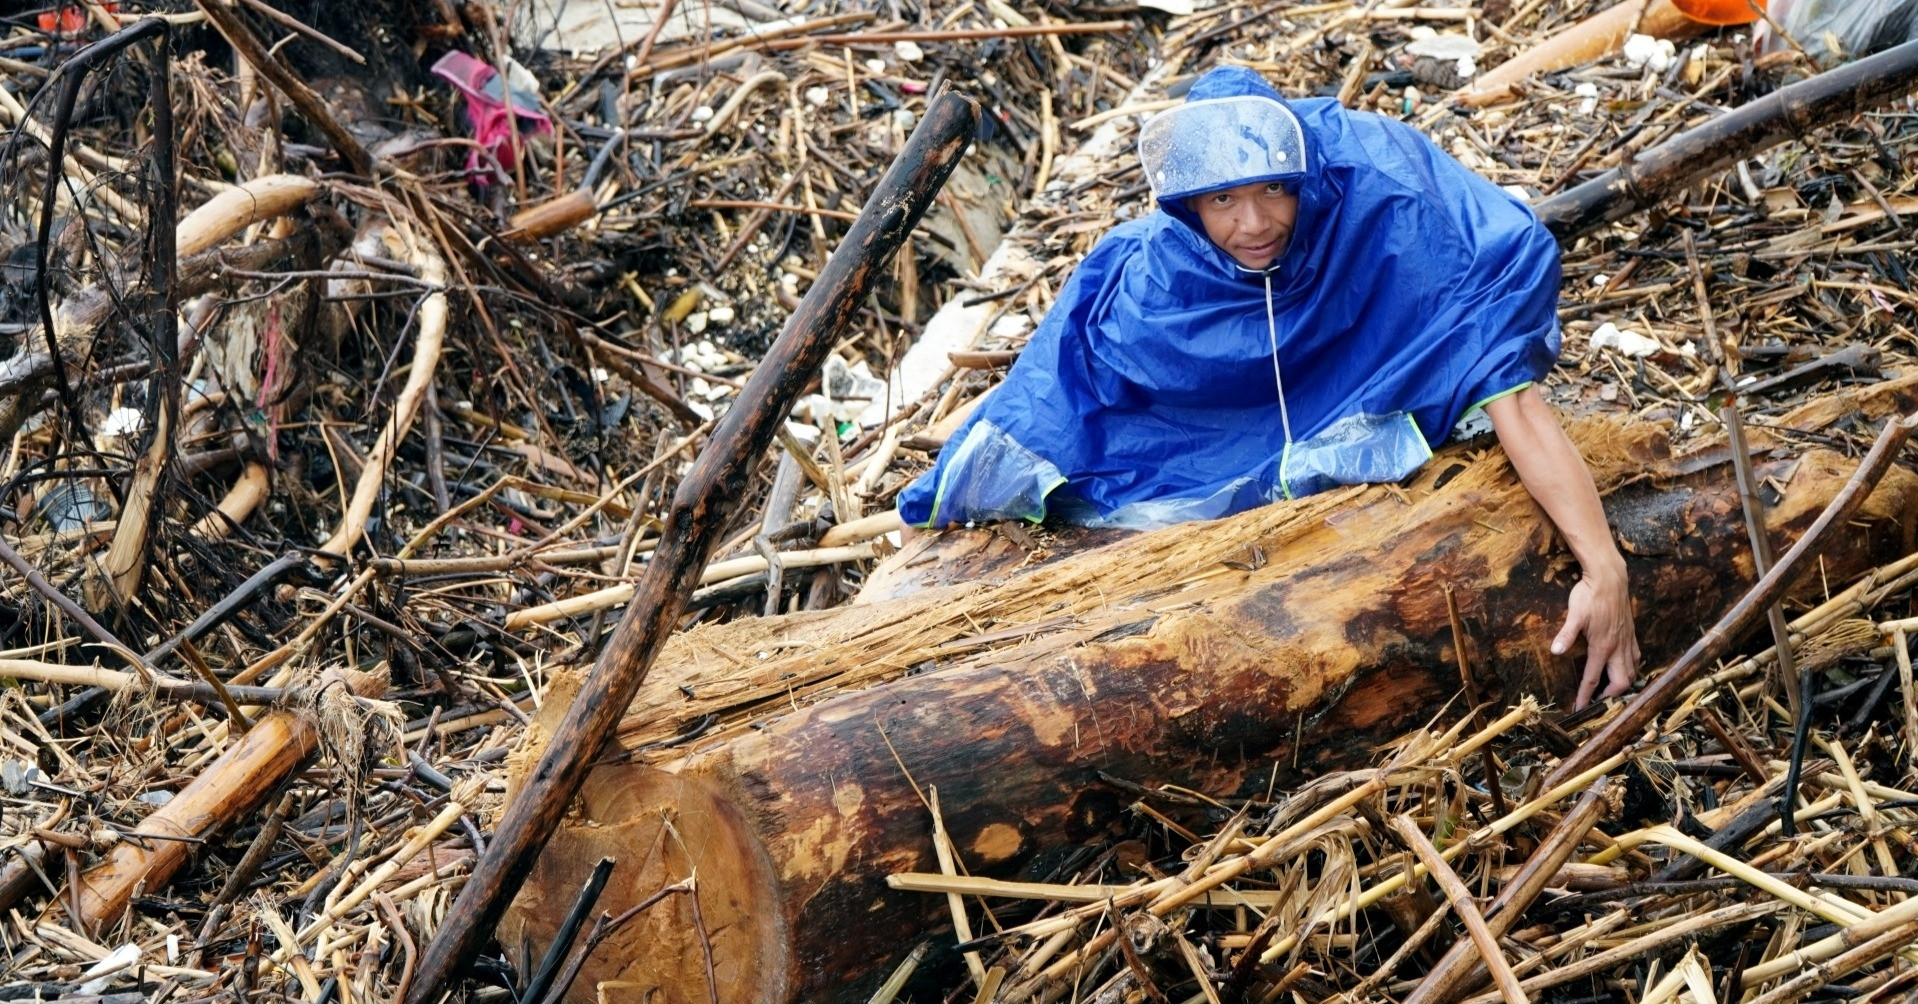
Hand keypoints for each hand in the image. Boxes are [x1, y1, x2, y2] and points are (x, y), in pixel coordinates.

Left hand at [1553, 565, 1639, 709]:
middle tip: (1598, 701)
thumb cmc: (1590, 595)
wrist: (1610, 578)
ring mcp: (1627, 641)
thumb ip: (1566, 635)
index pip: (1593, 679)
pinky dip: (1631, 668)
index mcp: (1602, 647)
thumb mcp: (1574, 614)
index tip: (1580, 709)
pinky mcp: (1631, 634)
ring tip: (1610, 689)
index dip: (1586, 697)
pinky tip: (1622, 667)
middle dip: (1610, 696)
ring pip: (1632, 672)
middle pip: (1621, 682)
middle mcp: (1618, 648)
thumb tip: (1555, 651)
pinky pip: (1636, 657)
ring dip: (1622, 684)